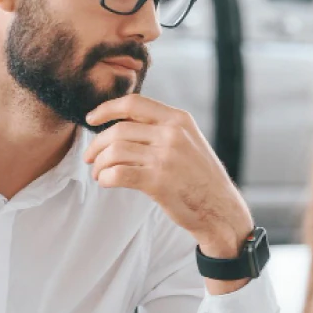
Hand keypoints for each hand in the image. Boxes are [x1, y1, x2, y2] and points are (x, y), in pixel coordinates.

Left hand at [84, 96, 253, 259]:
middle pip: (118, 130)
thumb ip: (163, 128)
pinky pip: (118, 174)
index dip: (106, 108)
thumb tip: (122, 123)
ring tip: (99, 173)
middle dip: (97, 144)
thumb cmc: (201, 178)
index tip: (91, 118)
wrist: (221, 209)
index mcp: (179, 120)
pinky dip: (105, 178)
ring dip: (99, 164)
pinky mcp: (158, 182)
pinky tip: (106, 182)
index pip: (134, 103)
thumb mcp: (190, 141)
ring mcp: (165, 158)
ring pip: (114, 152)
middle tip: (90, 157)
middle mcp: (172, 134)